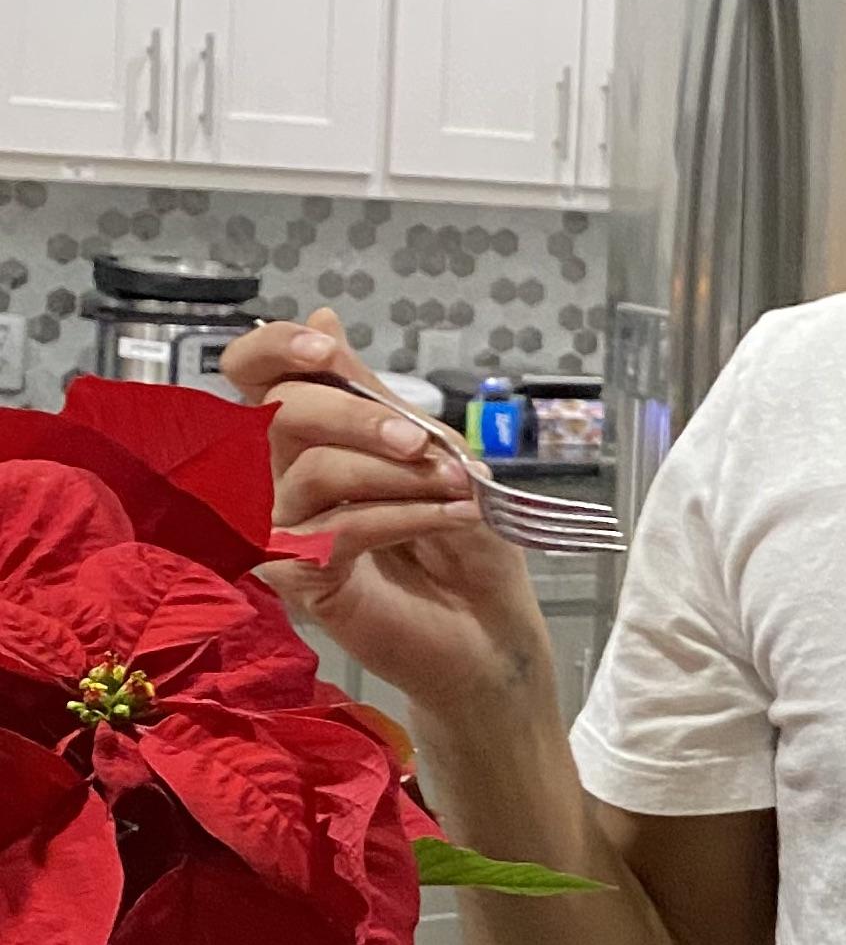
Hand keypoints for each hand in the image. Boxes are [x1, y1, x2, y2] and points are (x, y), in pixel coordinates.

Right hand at [225, 308, 550, 719]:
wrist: (493, 629)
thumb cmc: (466, 542)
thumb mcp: (434, 454)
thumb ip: (376, 394)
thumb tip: (323, 315)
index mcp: (307, 434)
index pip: (254, 372)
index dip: (278, 348)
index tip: (328, 348)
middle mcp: (279, 475)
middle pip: (279, 413)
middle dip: (358, 416)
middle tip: (424, 442)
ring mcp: (284, 528)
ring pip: (312, 471)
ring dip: (397, 474)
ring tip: (458, 489)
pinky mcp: (301, 578)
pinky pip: (337, 528)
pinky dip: (403, 515)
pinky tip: (451, 518)